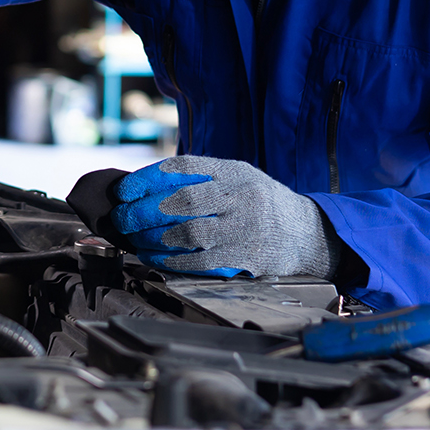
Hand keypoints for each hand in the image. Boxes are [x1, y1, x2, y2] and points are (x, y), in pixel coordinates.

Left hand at [112, 155, 339, 278]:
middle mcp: (241, 197)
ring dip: (153, 238)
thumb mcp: (236, 178)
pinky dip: (171, 261)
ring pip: (190, 233)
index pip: (183, 168)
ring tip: (135, 239)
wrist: (308, 232)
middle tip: (121, 219)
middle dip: (143, 211)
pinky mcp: (247, 258)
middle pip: (183, 201)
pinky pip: (202, 262)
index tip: (123, 190)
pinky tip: (153, 257)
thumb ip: (198, 180)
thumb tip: (141, 189)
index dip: (148, 179)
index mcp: (233, 171)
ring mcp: (246, 228)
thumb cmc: (259, 203)